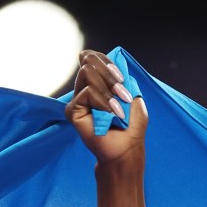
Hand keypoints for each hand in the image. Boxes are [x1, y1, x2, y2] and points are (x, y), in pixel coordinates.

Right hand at [65, 50, 147, 164]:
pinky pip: (87, 92)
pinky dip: (103, 101)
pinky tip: (112, 114)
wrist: (126, 149)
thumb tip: (110, 61)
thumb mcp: (133, 96)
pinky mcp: (73, 110)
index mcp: (98, 82)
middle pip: (88, 59)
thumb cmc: (131, 127)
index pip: (93, 57)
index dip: (106, 62)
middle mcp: (85, 88)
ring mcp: (78, 98)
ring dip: (108, 89)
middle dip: (109, 74)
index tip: (122, 79)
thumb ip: (122, 77)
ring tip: (119, 108)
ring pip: (87, 72)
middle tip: (123, 94)